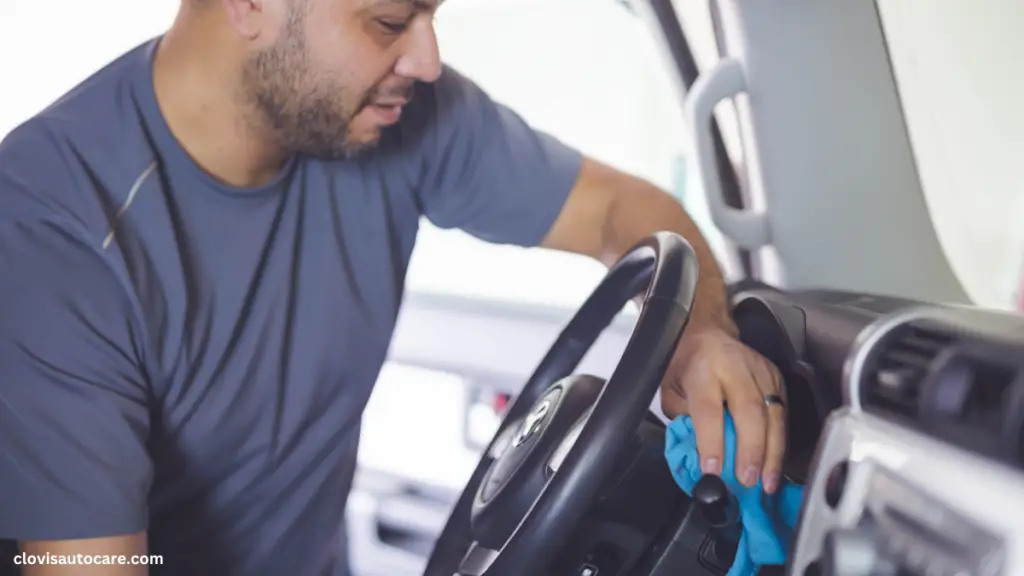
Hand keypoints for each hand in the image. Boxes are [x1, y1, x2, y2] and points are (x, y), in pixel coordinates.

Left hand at [660, 326, 785, 493]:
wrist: (706, 330)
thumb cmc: (685, 363)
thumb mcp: (670, 390)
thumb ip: (683, 422)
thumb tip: (698, 457)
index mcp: (703, 368)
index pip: (709, 408)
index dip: (712, 442)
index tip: (713, 471)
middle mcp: (735, 367)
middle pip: (749, 411)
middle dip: (751, 451)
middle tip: (748, 482)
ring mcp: (761, 371)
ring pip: (773, 415)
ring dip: (772, 453)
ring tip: (767, 482)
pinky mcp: (777, 377)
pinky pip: (783, 414)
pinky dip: (780, 442)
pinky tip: (775, 464)